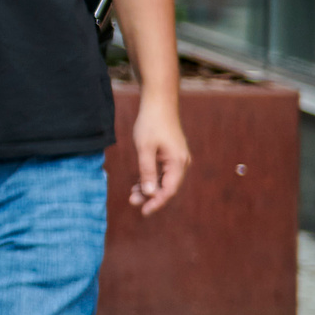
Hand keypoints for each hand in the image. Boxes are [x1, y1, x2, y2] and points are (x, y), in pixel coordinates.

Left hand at [127, 98, 189, 215]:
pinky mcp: (171, 155)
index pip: (169, 190)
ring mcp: (177, 158)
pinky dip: (151, 178)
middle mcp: (181, 162)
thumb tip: (150, 193)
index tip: (143, 212)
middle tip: (132, 202)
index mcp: (178, 162)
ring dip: (149, 188)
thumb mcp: (145, 148)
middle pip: (167, 187)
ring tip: (132, 195)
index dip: (156, 202)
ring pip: (164, 180)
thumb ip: (147, 171)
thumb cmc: (151, 123)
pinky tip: (138, 184)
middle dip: (150, 196)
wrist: (158, 103)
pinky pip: (163, 172)